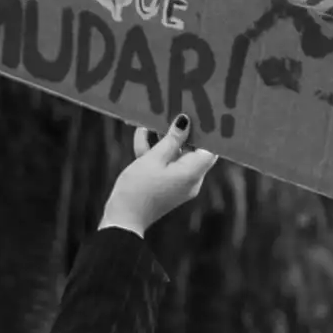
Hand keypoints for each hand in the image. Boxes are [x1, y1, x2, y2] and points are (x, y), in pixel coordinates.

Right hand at [100, 116, 219, 235]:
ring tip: (150, 122)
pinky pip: (167, 165)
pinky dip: (156, 153)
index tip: (200, 115)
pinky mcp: (167, 186)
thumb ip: (172, 139)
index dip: (207, 131)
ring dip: (163, 140)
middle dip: (180, 131)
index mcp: (193, 173)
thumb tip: (185, 122)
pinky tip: (142, 135)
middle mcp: (192, 180)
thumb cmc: (138, 188)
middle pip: (193, 150)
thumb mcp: (153, 159)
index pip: (211, 149)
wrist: (122, 220)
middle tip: (173, 112)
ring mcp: (180, 184)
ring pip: (176, 156)